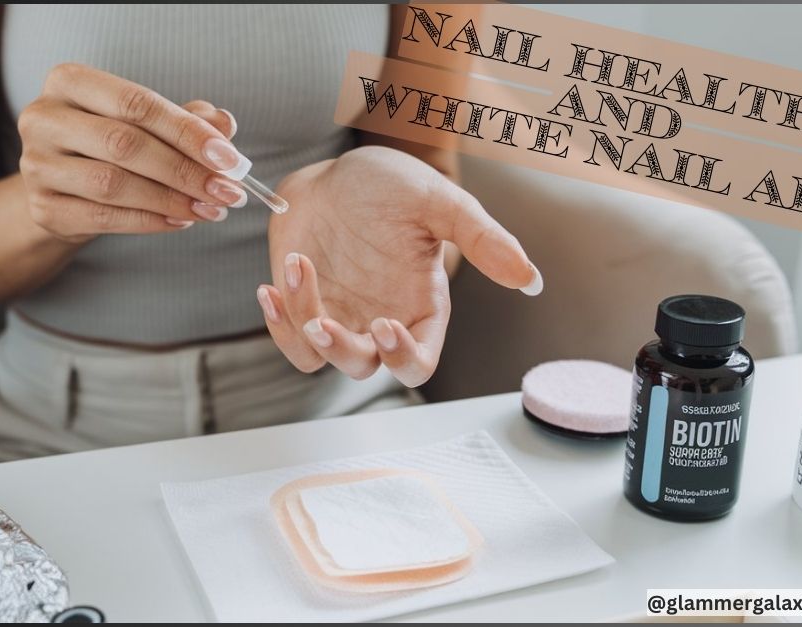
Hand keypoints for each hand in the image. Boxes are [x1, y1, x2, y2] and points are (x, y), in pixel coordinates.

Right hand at [17, 64, 250, 239]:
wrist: (60, 188)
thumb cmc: (106, 145)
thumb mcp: (143, 122)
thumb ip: (183, 119)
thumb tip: (225, 124)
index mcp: (69, 82)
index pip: (136, 103)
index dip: (187, 131)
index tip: (229, 157)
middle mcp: (44, 118)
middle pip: (124, 144)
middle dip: (184, 170)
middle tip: (227, 190)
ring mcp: (36, 166)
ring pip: (113, 184)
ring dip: (171, 200)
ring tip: (210, 209)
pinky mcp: (43, 208)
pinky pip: (104, 218)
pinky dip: (149, 221)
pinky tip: (180, 220)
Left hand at [258, 146, 540, 386]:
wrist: (338, 169)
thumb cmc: (393, 184)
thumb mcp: (440, 202)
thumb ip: (483, 239)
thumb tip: (530, 278)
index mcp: (420, 308)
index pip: (417, 361)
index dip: (402, 357)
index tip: (386, 325)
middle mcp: (380, 320)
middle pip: (363, 368)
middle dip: (341, 349)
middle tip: (322, 321)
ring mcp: (339, 315)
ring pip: (318, 356)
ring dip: (300, 326)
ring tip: (297, 268)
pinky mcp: (302, 304)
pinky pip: (288, 336)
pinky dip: (277, 320)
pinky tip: (271, 286)